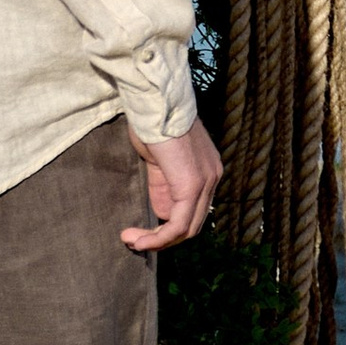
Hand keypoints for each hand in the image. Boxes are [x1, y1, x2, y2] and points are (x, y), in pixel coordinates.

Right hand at [122, 117, 223, 250]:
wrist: (152, 102)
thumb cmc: (151, 124)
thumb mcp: (160, 161)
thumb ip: (165, 185)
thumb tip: (162, 214)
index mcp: (208, 171)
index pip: (194, 212)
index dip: (168, 229)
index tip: (141, 232)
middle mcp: (213, 177)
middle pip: (192, 225)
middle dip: (161, 240)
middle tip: (134, 240)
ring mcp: (205, 181)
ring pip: (185, 230)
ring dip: (156, 242)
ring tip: (132, 241)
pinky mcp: (191, 185)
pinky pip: (177, 225)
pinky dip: (156, 238)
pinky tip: (137, 239)